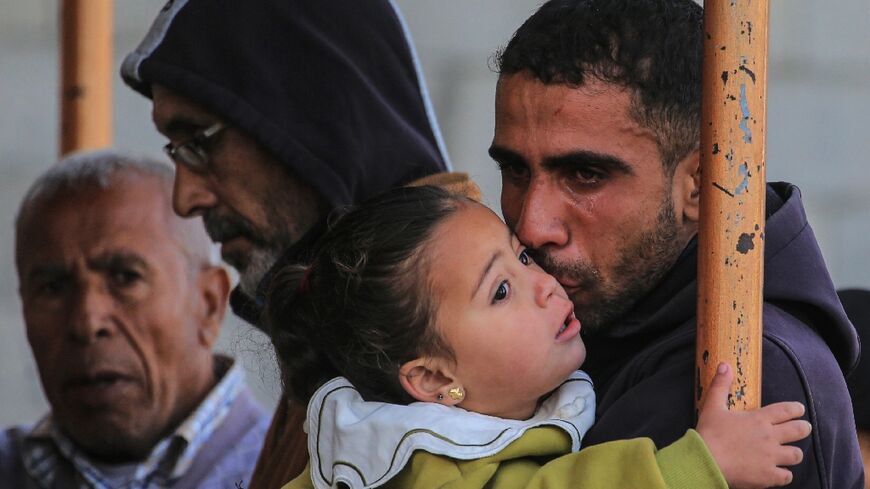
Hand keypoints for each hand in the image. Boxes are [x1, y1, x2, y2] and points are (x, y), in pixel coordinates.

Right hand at [696, 363, 811, 488]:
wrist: (706, 460)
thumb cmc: (709, 433)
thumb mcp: (712, 406)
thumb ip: (720, 385)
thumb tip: (724, 365)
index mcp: (759, 419)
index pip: (785, 410)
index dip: (796, 409)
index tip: (800, 409)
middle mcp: (770, 437)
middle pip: (798, 431)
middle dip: (804, 428)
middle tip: (804, 428)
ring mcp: (771, 457)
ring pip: (796, 454)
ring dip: (794, 453)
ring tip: (791, 452)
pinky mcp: (768, 475)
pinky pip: (786, 476)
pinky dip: (784, 474)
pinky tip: (779, 473)